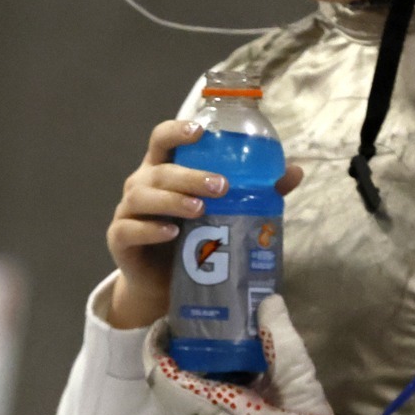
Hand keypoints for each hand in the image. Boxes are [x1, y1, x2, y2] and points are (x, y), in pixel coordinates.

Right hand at [105, 120, 302, 329]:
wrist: (163, 283)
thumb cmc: (192, 238)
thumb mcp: (222, 212)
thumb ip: (255, 191)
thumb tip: (294, 171)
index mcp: (164, 169)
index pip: (162, 139)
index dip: (177, 131)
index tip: (200, 131)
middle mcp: (142, 184)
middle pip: (160, 170)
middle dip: (189, 175)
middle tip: (221, 186)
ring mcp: (127, 211)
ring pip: (142, 196)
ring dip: (172, 200)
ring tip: (200, 210)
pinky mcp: (120, 239)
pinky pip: (129, 229)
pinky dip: (151, 229)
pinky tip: (172, 233)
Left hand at [145, 295, 414, 414]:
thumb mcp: (302, 384)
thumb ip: (281, 340)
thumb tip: (268, 301)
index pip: (161, 377)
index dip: (155, 348)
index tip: (166, 326)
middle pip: (171, 394)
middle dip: (179, 363)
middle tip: (197, 337)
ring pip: (185, 414)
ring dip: (194, 387)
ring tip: (219, 361)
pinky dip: (207, 409)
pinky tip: (235, 397)